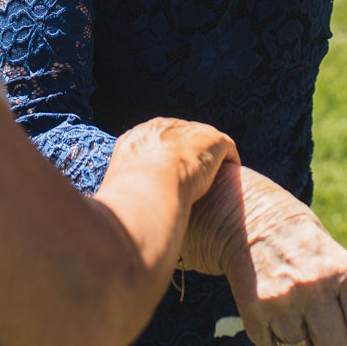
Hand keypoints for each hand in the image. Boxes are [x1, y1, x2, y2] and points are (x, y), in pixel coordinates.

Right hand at [110, 116, 238, 202]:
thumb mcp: (117, 194)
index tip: (170, 179)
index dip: (165, 161)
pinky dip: (230, 162)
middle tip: (197, 181)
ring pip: (204, 143)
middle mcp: (163, 127)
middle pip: (181, 139)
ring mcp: (189, 130)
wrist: (150, 186)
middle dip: (188, 156)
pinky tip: (234, 179)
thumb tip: (112, 218)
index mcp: (138, 138)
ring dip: (210, 160)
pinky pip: (226, 149)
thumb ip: (122, 196)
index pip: (156, 143)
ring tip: (219, 181)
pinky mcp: (213, 140)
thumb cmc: (129, 198)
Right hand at [182, 163, 346, 345]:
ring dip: (302, 344)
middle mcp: (314, 288)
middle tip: (329, 341)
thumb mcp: (337, 260)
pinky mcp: (254, 310)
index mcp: (344, 272)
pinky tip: (276, 311)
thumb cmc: (303, 244)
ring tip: (296, 313)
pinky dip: (276, 339)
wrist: (250, 218)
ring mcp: (282, 301)